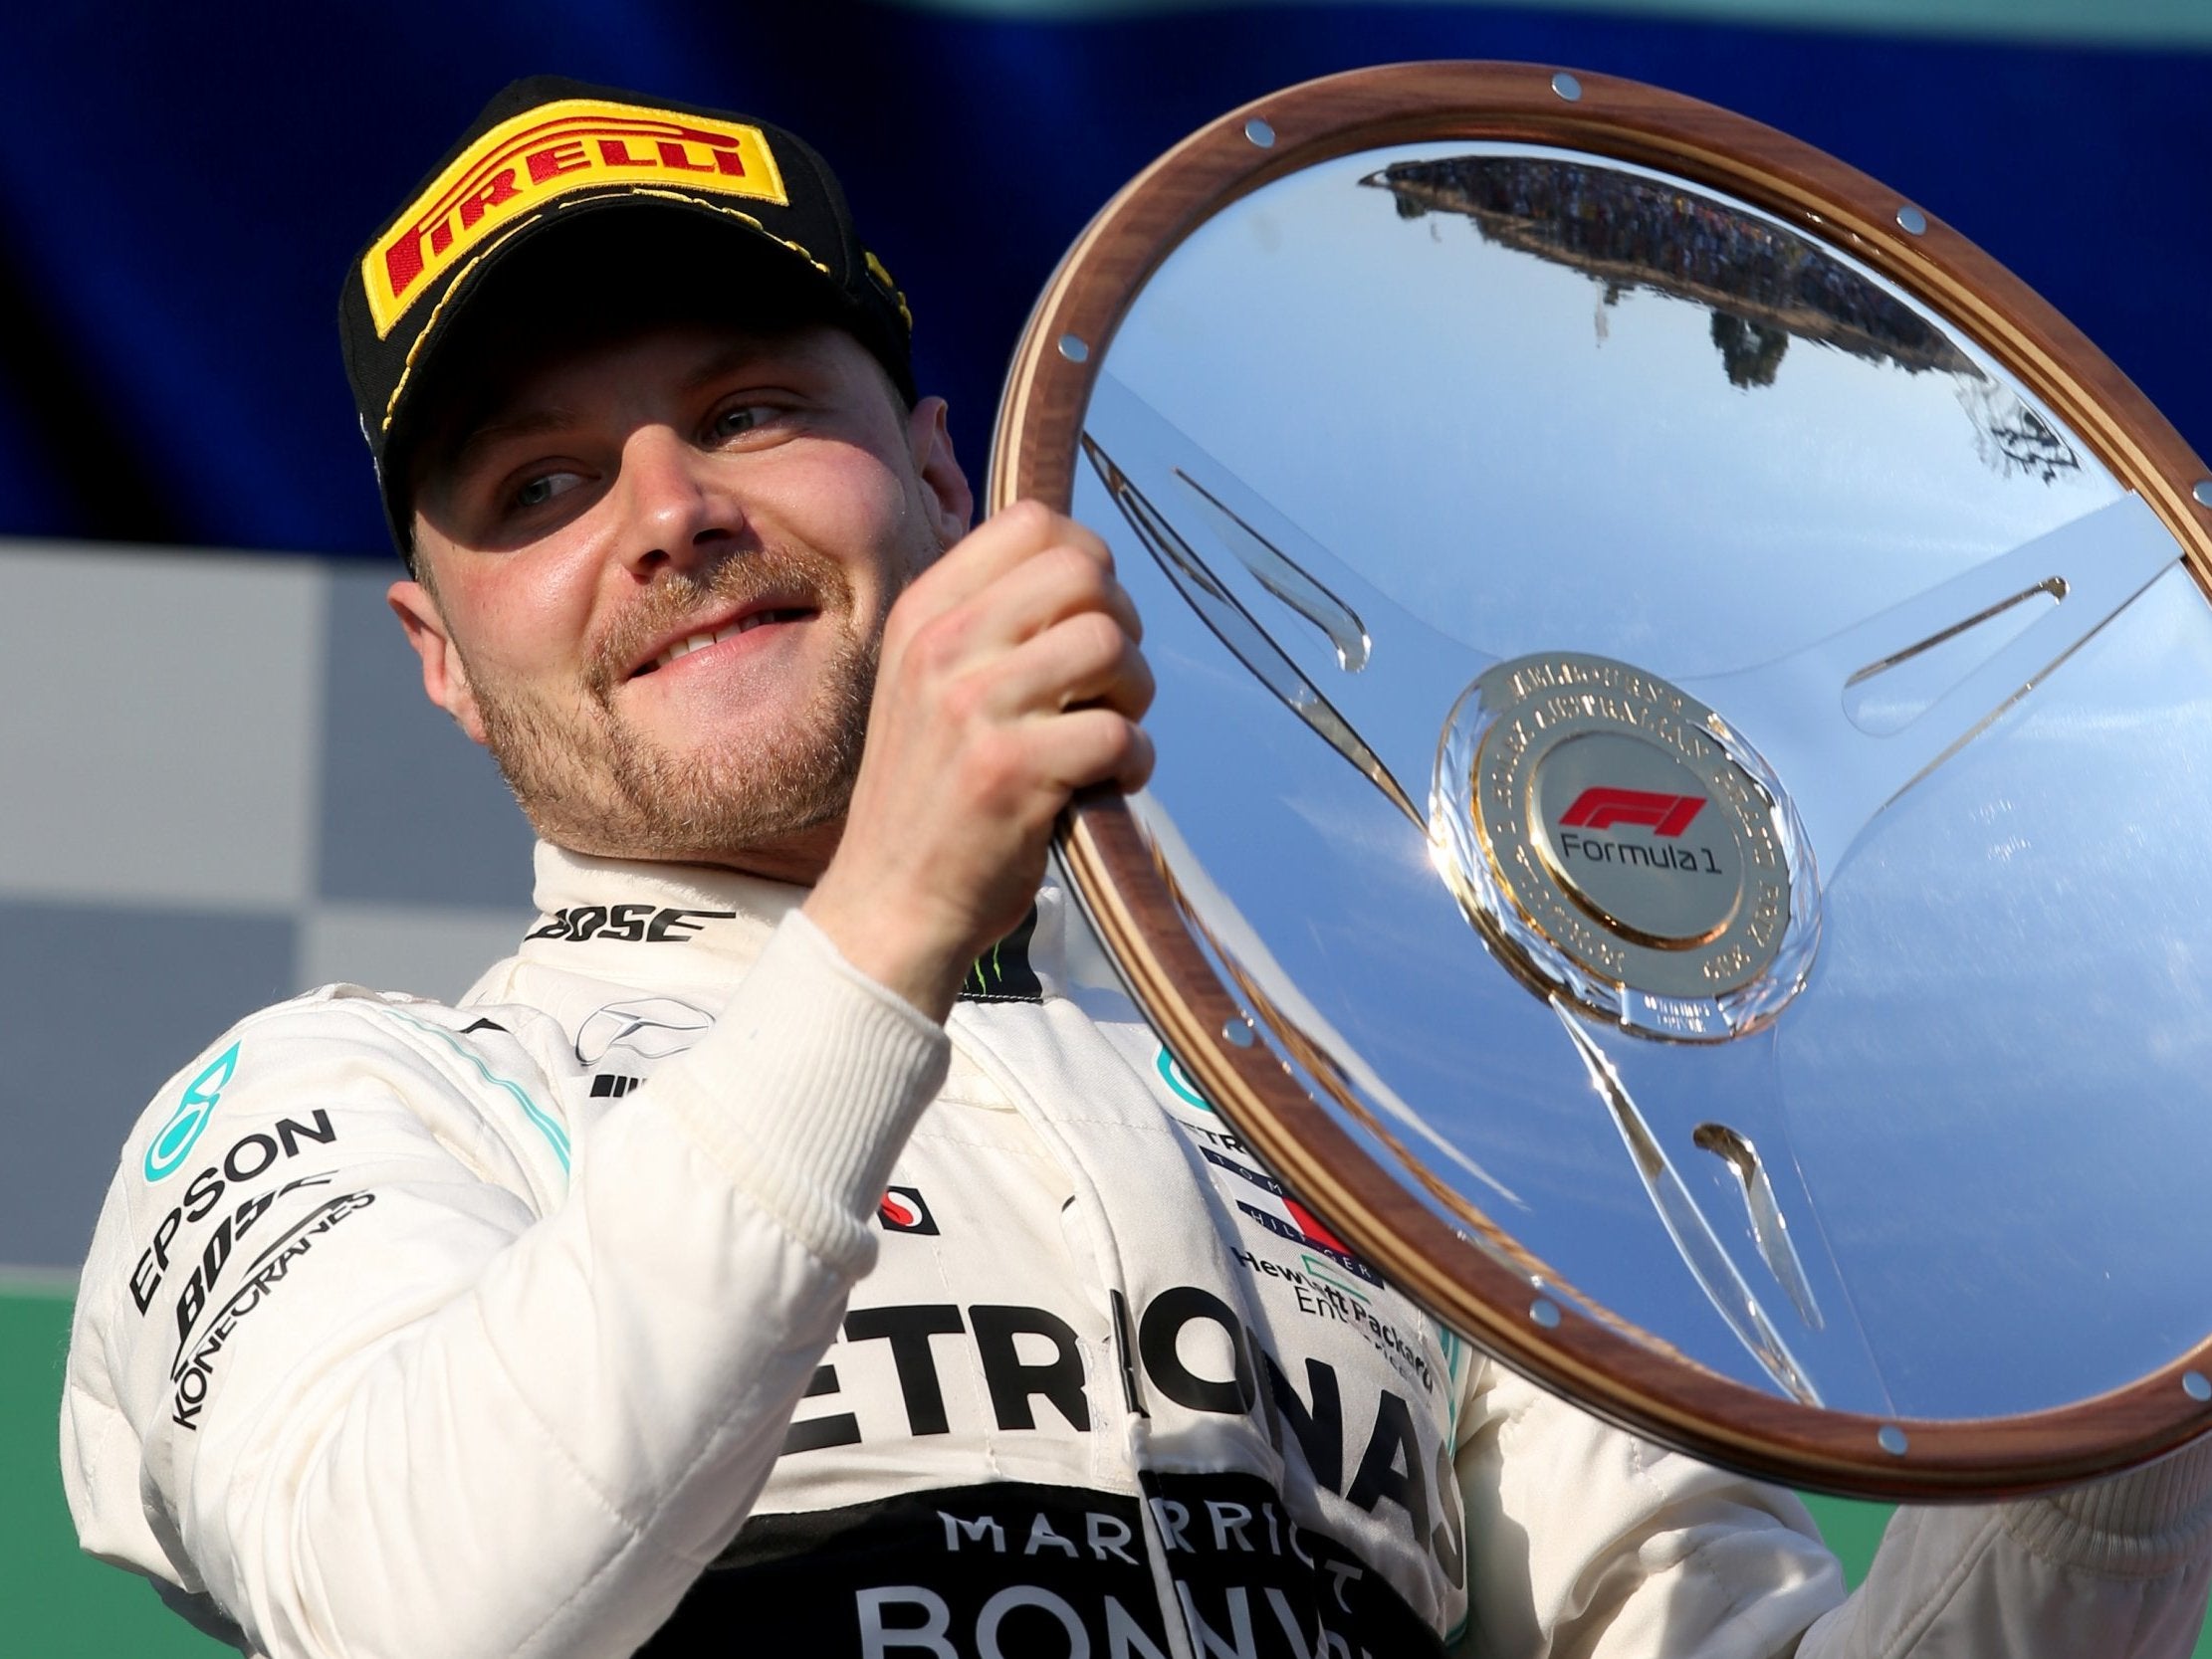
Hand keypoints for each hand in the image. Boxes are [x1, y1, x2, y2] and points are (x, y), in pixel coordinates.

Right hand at [804, 500, 1153, 1019]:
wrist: (890, 902)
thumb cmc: (932, 793)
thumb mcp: (928, 683)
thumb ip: (987, 623)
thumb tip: (1086, 568)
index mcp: (923, 615)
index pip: (1031, 523)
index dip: (1087, 562)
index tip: (1086, 620)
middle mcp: (942, 648)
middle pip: (1084, 571)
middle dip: (1122, 625)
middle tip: (1107, 682)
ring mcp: (973, 709)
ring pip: (1110, 644)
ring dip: (1135, 694)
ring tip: (1108, 732)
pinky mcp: (1011, 773)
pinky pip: (1119, 734)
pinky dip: (1135, 761)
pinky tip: (1106, 783)